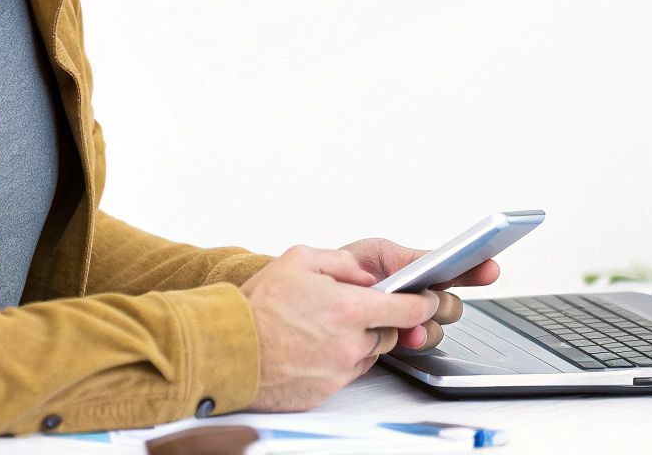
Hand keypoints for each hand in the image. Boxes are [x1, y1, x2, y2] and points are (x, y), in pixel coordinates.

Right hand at [239, 245, 441, 411]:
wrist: (228, 350)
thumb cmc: (257, 307)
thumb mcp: (299, 260)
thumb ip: (342, 263)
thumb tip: (366, 275)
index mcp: (350, 309)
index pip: (409, 310)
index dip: (421, 304)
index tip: (424, 301)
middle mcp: (350, 343)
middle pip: (389, 333)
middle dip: (380, 321)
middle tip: (351, 311)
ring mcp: (339, 370)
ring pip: (368, 354)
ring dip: (358, 341)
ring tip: (324, 328)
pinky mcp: (326, 391)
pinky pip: (347, 373)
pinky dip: (340, 361)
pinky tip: (315, 348)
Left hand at [339, 236, 500, 352]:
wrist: (320, 296)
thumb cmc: (347, 270)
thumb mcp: (377, 254)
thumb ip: (409, 260)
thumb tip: (436, 262)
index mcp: (417, 271)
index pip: (454, 270)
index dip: (475, 269)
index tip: (490, 267)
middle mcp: (418, 297)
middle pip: (450, 304)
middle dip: (444, 303)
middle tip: (435, 300)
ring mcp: (410, 320)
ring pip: (438, 327)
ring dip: (430, 324)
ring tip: (416, 324)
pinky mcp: (398, 340)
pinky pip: (419, 343)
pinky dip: (416, 339)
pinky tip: (409, 335)